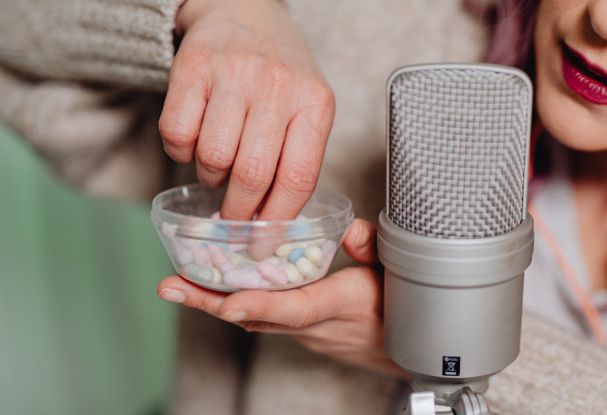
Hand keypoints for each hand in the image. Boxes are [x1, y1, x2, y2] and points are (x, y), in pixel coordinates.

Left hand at [157, 219, 408, 378]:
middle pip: (259, 318)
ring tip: (176, 284)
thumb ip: (373, 247)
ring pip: (254, 320)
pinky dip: (234, 303)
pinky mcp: (301, 331)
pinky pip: (262, 319)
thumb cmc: (405, 307)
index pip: (298, 308)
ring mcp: (306, 333)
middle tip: (170, 287)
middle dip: (212, 302)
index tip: (228, 304)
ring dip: (214, 302)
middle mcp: (317, 325)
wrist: (407, 351)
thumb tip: (347, 229)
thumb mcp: (400, 271)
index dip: (262, 306)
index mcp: (343, 306)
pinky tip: (212, 287)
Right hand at [159, 0, 334, 220]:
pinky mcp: (191, 68)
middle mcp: (278, 86)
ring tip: (219, 167)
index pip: (298, 178)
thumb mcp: (307, 108)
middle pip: (252, 174)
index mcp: (315, 103)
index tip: (263, 244)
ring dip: (212, 177)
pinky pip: (177, 134)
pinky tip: (196, 139)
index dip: (278, 220)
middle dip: (239, 210)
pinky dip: (181, 150)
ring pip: (213, 158)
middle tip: (234, 219)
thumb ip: (296, 159)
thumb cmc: (279, 74)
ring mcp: (234, 74)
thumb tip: (272, 225)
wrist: (243, 12)